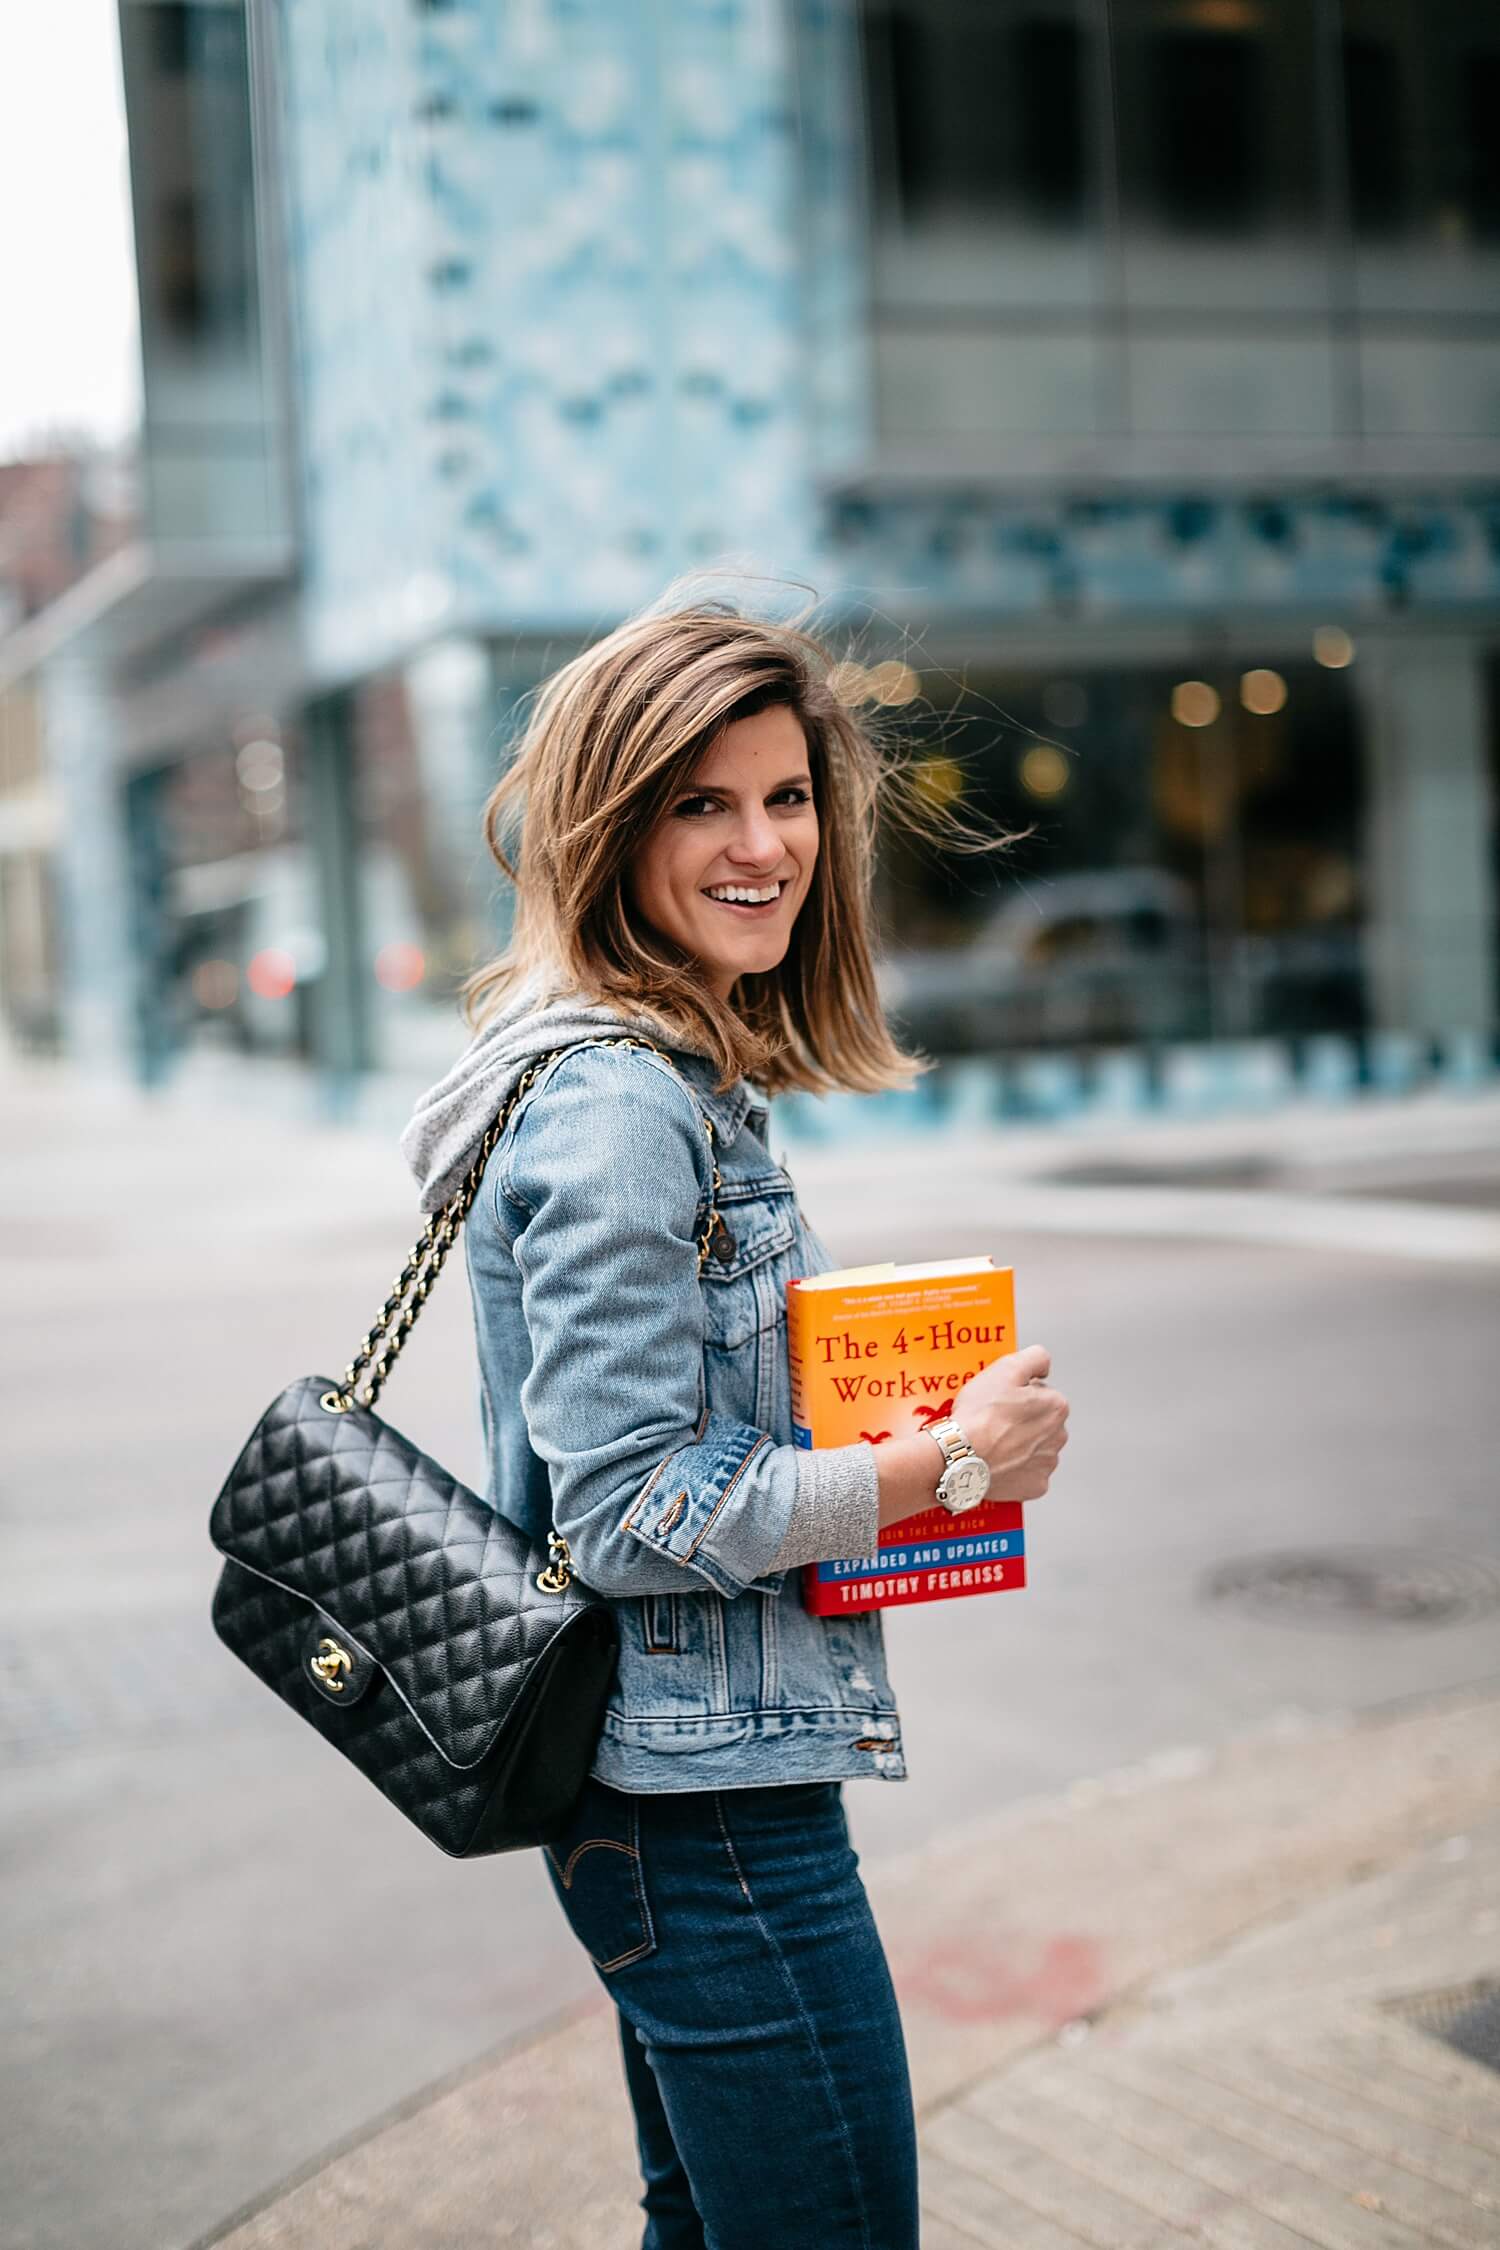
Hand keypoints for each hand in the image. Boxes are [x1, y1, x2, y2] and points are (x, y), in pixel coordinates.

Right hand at [952, 1345, 1068, 1502]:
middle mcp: (1059, 1436)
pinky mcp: (1035, 1486)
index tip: (1000, 1400)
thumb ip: (1035, 1358)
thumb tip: (1044, 1365)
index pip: (1041, 1393)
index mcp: (1056, 1407)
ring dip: (1019, 1444)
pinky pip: (1027, 1473)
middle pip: (1040, 1421)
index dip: (1018, 1394)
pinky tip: (997, 1461)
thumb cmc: (980, 1414)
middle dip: (1022, 1420)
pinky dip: (1015, 1468)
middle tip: (994, 1420)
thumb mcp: (1006, 1367)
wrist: (959, 1455)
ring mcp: (1047, 1464)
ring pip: (1035, 1448)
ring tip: (992, 1442)